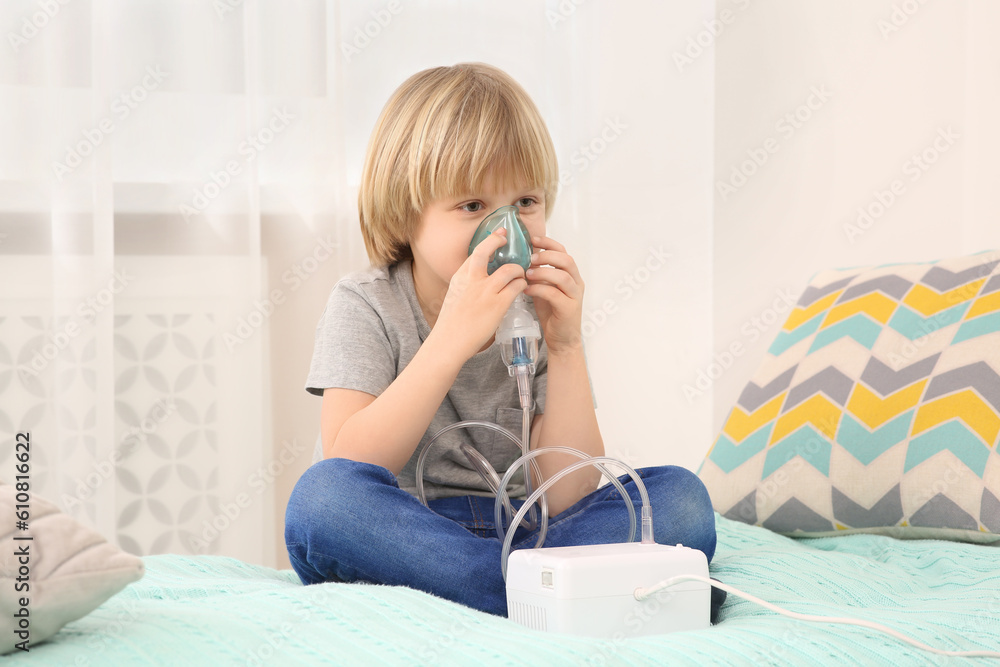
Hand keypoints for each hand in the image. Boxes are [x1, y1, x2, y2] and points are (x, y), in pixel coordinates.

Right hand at [431, 228, 526, 361]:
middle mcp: (472, 280)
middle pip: (486, 251)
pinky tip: (523, 288)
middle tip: (506, 239)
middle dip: (497, 241)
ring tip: (521, 274)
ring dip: (518, 270)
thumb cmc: (451, 324)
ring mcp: (486, 291)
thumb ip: (466, 286)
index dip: (489, 241)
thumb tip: (477, 280)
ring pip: (509, 269)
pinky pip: (517, 287)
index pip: (475, 253)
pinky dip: (522, 285)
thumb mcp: (454, 297)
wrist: (449, 342)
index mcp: (460, 278)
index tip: (497, 235)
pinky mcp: (498, 304)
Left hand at [524, 236, 583, 353]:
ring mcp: (574, 295)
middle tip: (529, 258)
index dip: (548, 243)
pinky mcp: (569, 309)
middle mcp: (576, 283)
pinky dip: (539, 289)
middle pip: (566, 260)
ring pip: (562, 276)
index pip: (563, 252)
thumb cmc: (552, 312)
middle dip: (546, 256)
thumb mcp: (544, 288)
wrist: (562, 339)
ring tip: (527, 274)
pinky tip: (527, 290)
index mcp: (571, 275)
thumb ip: (538, 274)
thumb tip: (522, 259)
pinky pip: (554, 294)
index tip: (533, 239)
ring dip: (542, 272)